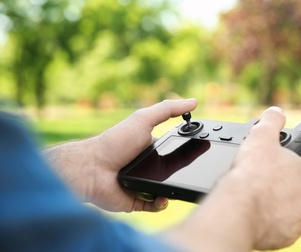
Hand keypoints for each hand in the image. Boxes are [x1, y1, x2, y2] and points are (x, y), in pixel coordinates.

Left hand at [44, 99, 196, 212]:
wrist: (92, 168)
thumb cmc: (115, 142)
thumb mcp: (143, 119)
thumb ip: (168, 109)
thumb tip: (194, 101)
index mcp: (153, 148)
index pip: (176, 149)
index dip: (188, 149)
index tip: (201, 149)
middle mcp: (150, 166)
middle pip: (175, 171)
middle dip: (185, 173)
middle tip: (194, 172)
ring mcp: (145, 183)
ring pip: (168, 189)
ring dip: (174, 189)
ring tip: (177, 186)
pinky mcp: (139, 200)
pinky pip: (156, 205)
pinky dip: (161, 203)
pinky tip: (162, 197)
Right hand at [164, 107, 300, 251]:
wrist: (240, 206)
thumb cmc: (252, 172)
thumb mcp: (261, 136)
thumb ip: (271, 121)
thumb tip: (276, 111)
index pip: (299, 169)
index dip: (281, 168)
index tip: (267, 169)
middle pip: (294, 190)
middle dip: (279, 188)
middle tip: (259, 184)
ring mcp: (300, 220)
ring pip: (287, 210)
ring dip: (275, 205)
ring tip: (255, 199)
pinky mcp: (288, 236)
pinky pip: (280, 227)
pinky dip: (270, 222)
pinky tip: (256, 214)